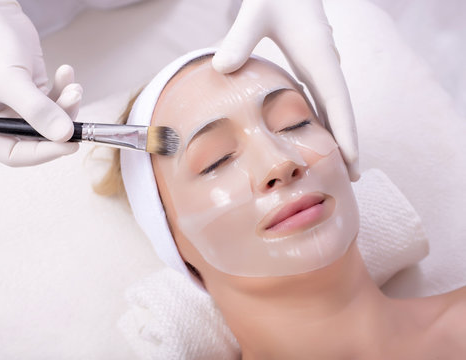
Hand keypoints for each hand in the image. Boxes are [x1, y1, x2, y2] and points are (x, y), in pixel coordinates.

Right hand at [0, 2, 77, 165]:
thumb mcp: (12, 81)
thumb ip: (38, 111)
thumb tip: (65, 136)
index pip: (15, 155)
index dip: (43, 153)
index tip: (69, 144)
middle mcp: (2, 123)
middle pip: (39, 140)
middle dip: (60, 124)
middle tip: (74, 104)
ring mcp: (20, 111)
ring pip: (53, 122)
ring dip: (67, 106)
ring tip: (73, 87)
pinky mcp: (36, 97)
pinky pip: (57, 103)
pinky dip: (65, 91)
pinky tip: (66, 72)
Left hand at [213, 0, 359, 180]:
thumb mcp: (255, 11)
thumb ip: (239, 39)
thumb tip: (220, 68)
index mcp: (317, 55)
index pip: (337, 101)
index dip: (346, 133)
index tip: (352, 161)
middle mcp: (324, 63)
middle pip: (340, 110)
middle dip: (347, 143)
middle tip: (351, 178)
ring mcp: (319, 64)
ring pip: (332, 106)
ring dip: (336, 134)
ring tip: (338, 165)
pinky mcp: (309, 62)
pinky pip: (319, 97)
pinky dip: (322, 119)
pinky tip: (313, 135)